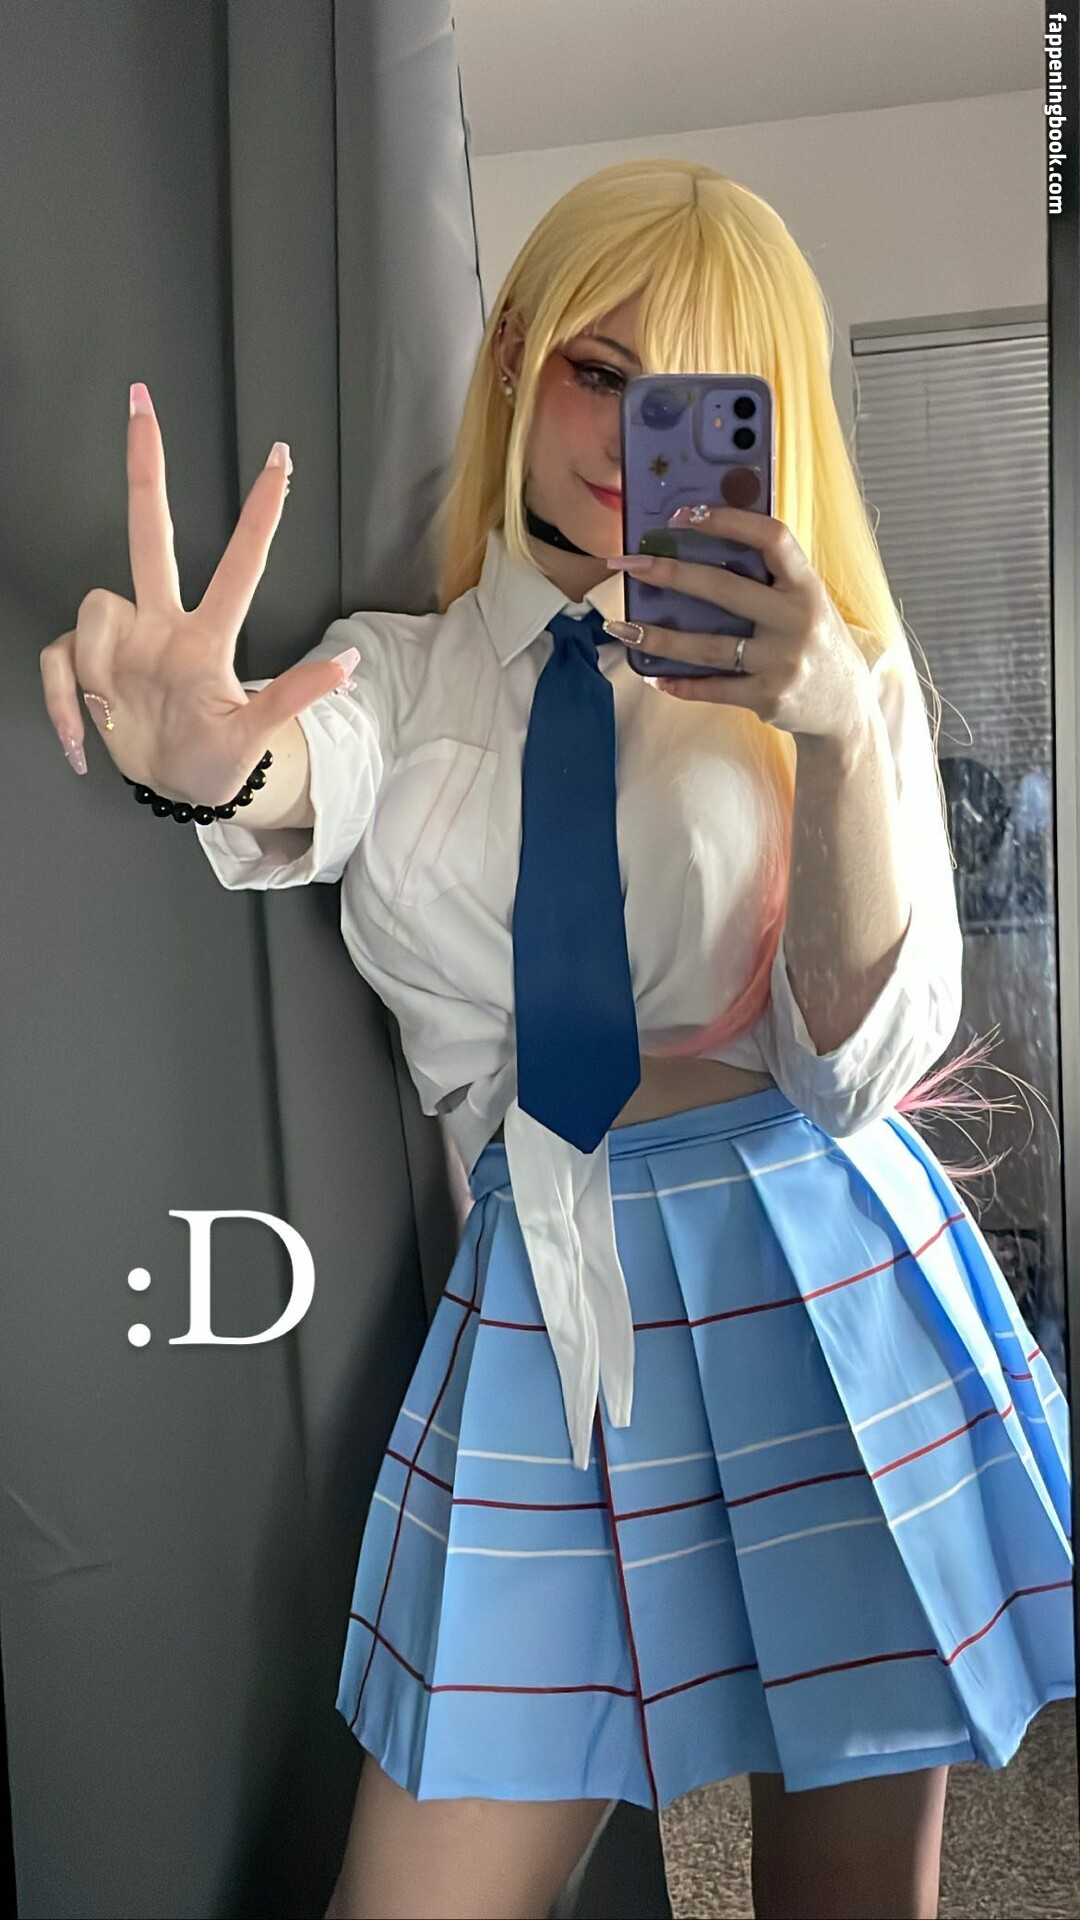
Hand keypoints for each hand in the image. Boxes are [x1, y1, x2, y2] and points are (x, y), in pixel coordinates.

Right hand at [39, 385, 354, 804]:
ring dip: (93, 663)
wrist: (175, 790)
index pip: (239, 565)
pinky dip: (62, 706)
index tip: (280, 457)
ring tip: (114, 715)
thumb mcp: (253, 738)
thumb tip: (349, 665)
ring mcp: (121, 643)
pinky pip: (57, 663)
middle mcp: (162, 626)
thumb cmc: (217, 761)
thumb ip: (291, 700)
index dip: (260, 513)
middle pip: (150, 534)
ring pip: (92, 607)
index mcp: (207, 640)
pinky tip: (81, 742)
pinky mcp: (84, 667)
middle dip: (144, 469)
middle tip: (141, 401)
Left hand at [604, 504, 872, 750]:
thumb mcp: (809, 603)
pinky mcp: (769, 697)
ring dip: (657, 639)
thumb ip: (771, 580)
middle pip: (723, 589)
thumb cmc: (816, 644)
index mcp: (807, 586)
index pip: (770, 538)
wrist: (846, 711)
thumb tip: (705, 546)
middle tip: (628, 565)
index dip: (727, 520)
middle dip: (669, 574)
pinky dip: (681, 684)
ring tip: (620, 628)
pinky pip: (714, 688)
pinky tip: (654, 676)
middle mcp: (797, 620)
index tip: (683, 515)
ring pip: (707, 647)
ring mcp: (783, 662)